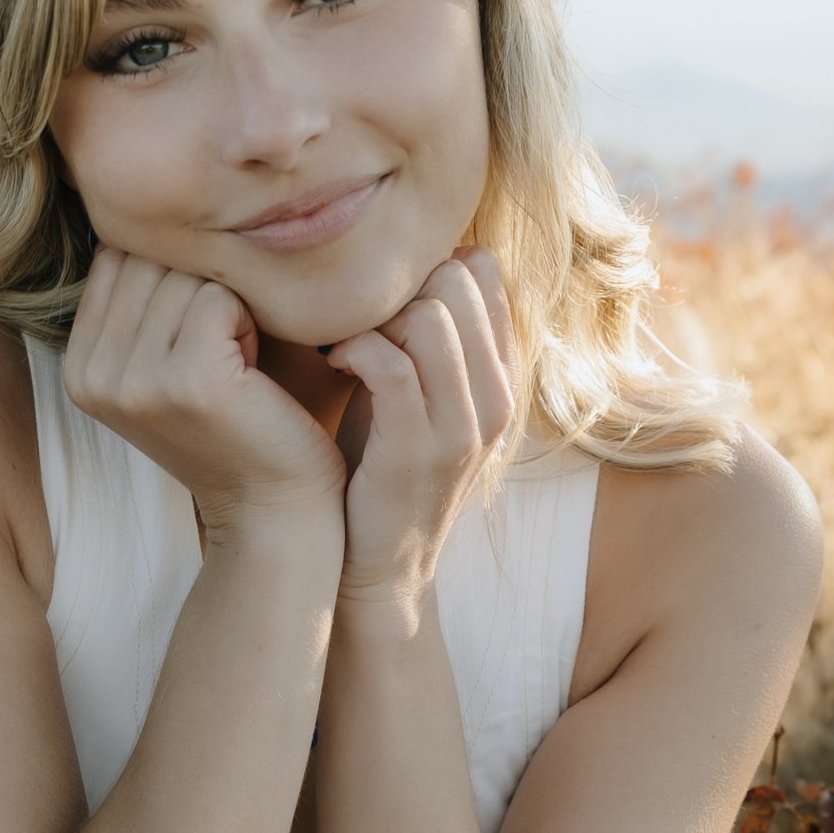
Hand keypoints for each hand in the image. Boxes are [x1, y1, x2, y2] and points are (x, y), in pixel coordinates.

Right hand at [64, 249, 344, 542]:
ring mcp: (133, 379)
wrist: (274, 503)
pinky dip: (251, 322)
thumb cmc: (239, 419)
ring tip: (238, 363)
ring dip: (230, 305)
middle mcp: (90, 373)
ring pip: (187, 274)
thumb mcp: (169, 356)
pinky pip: (219, 297)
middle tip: (227, 351)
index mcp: (78, 364)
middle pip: (150, 258)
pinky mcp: (185, 381)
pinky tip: (252, 372)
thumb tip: (145, 201)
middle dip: (202, 286)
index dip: (174, 274)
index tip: (201, 336)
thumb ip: (144, 294)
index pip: (118, 255)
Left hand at [328, 252, 516, 615]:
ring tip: (342, 340)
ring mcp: (463, 426)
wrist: (380, 567)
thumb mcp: (420, 397)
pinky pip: (392, 364)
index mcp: (500, 376)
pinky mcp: (417, 450)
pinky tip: (333, 362)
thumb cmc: (382, 468)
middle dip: (397, 285)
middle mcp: (496, 396)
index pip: (484, 273)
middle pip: (460, 281)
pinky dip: (354, 349)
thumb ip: (428, 339)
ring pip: (431, 317)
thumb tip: (409, 265)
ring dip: (372, 316)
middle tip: (356, 316)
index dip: (425, 266)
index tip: (381, 298)